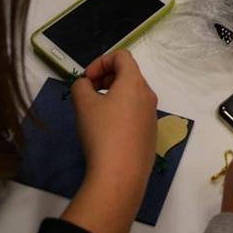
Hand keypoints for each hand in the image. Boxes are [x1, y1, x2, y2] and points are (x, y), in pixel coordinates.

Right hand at [62, 50, 156, 232]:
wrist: (120, 175)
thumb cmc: (102, 133)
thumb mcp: (84, 104)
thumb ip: (81, 86)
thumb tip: (84, 85)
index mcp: (135, 83)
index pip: (122, 56)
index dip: (100, 61)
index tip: (85, 80)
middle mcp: (148, 96)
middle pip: (128, 74)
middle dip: (105, 78)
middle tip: (87, 94)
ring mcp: (152, 117)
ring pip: (132, 96)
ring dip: (112, 96)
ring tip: (94, 113)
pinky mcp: (150, 136)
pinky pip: (135, 114)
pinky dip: (120, 113)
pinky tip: (106, 133)